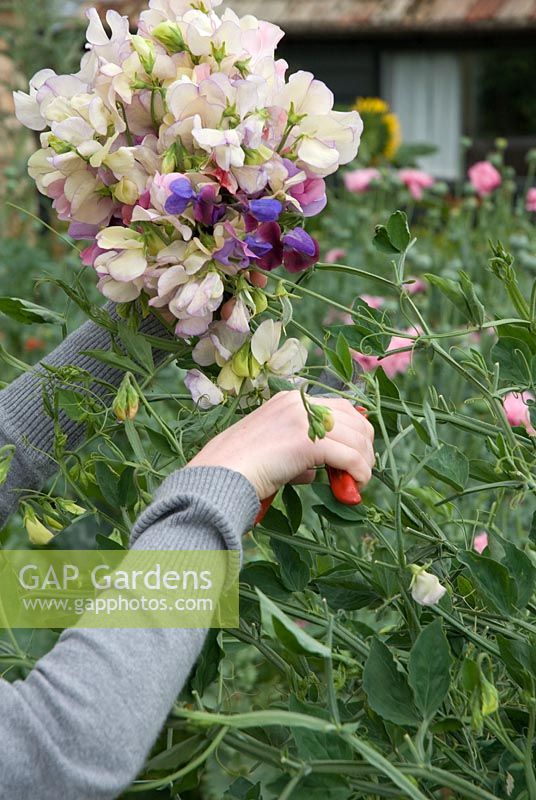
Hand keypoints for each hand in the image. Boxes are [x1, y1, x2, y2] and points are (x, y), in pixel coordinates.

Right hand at [186, 390, 374, 499]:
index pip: (339, 407)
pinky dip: (359, 471)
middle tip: (362, 470)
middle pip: (354, 419)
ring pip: (356, 438)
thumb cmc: (239, 467)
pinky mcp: (308, 442)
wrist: (220, 474)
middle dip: (365, 445)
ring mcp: (304, 420)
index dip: (355, 430)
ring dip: (364, 462)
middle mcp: (300, 403)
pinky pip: (350, 456)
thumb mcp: (273, 449)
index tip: (357, 454)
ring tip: (358, 482)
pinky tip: (355, 485)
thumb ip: (298, 452)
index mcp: (290, 400)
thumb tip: (318, 472)